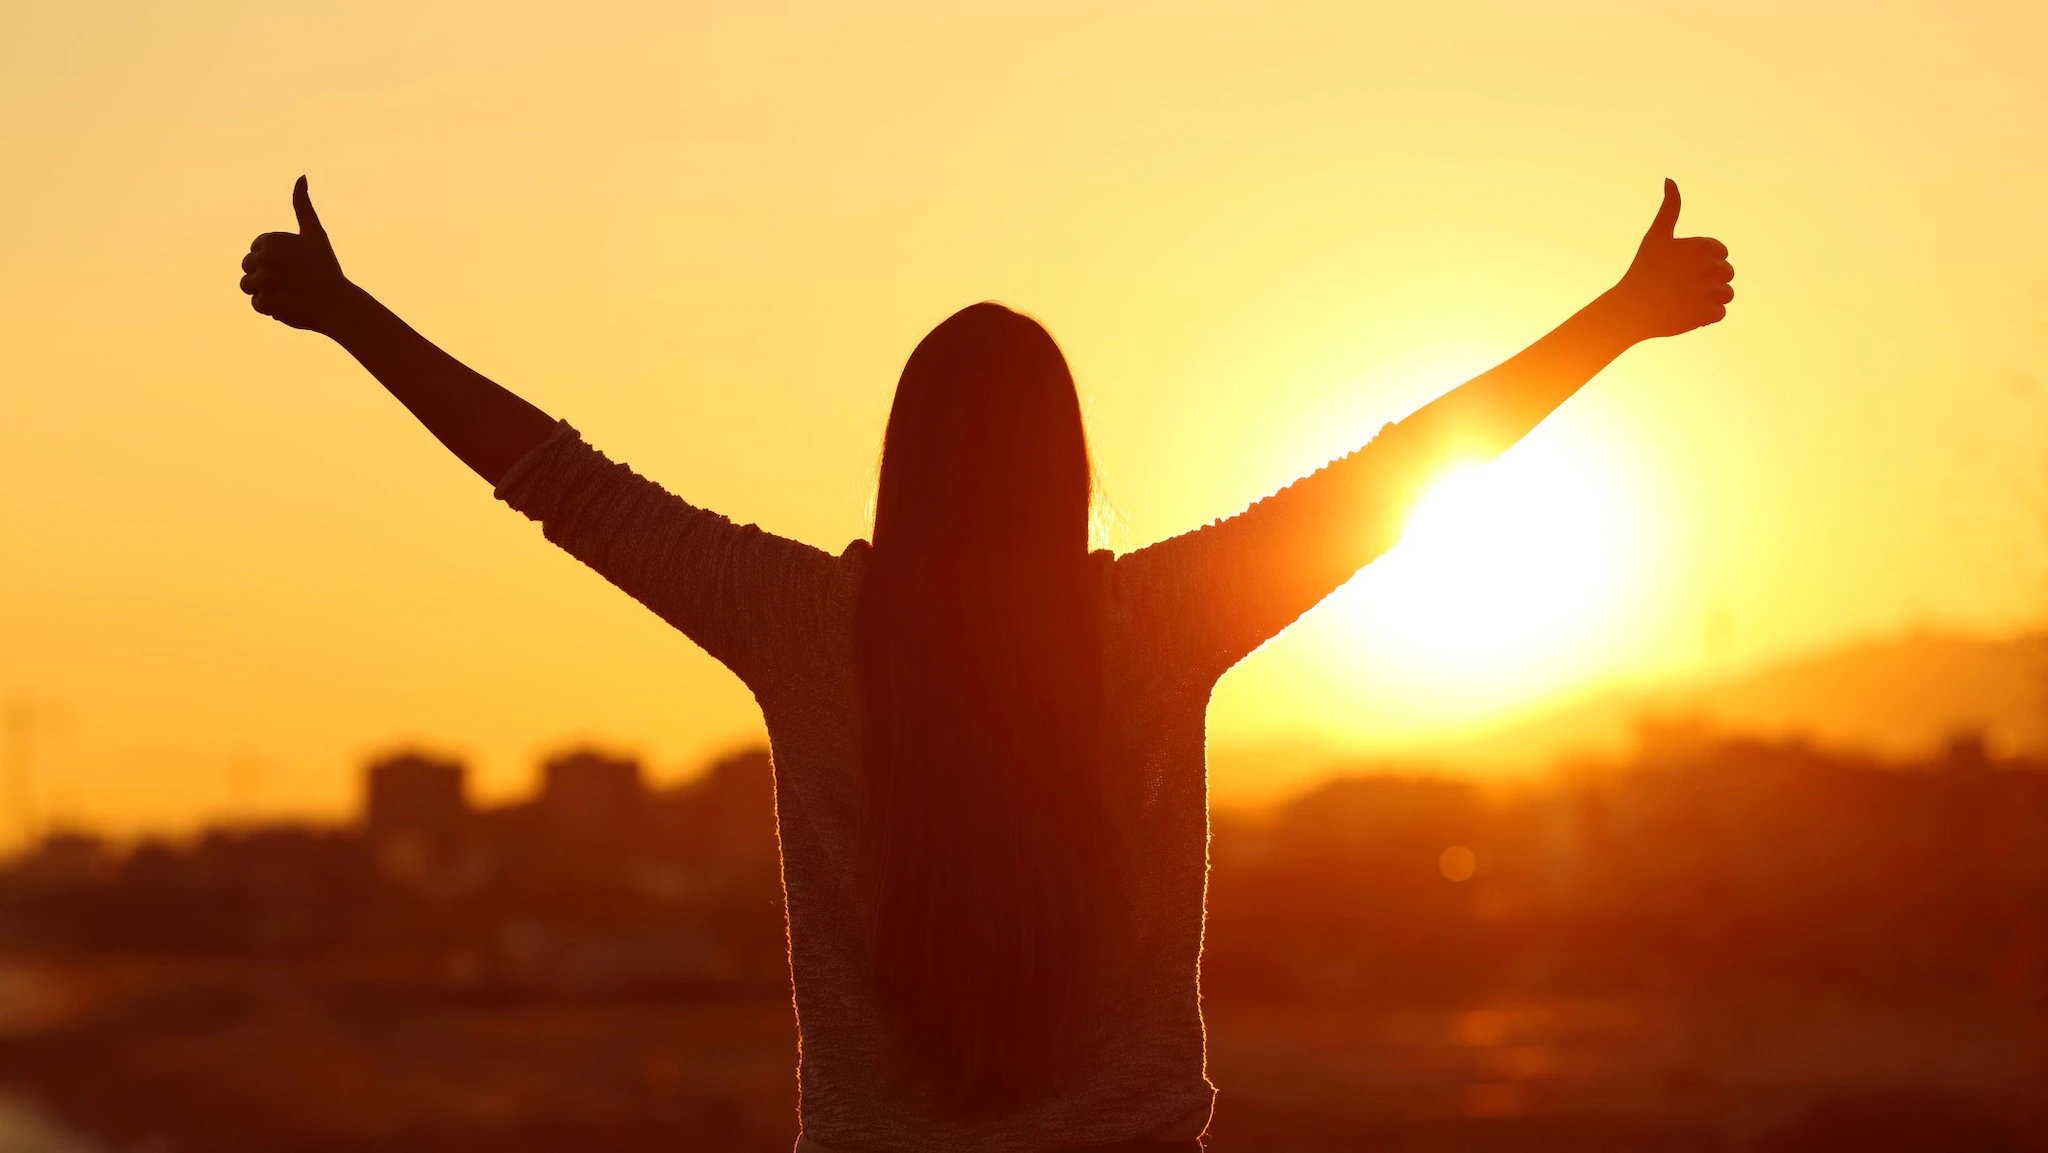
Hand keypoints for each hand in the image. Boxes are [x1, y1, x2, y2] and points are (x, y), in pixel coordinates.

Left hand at [240, 176, 350, 333]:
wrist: (340, 304)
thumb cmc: (326, 268)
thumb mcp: (315, 234)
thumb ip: (302, 206)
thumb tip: (301, 176)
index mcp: (272, 240)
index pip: (255, 250)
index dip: (273, 259)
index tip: (293, 264)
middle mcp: (265, 258)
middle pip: (248, 267)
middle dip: (266, 275)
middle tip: (292, 281)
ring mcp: (264, 281)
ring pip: (248, 286)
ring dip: (265, 291)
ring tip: (289, 293)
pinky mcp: (265, 302)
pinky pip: (257, 305)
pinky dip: (272, 308)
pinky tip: (291, 305)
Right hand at [1606, 179, 1733, 340]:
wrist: (1630, 308)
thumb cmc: (1643, 270)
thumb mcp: (1656, 236)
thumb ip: (1670, 208)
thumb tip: (1670, 179)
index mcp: (1701, 245)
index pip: (1722, 253)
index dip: (1704, 262)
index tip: (1683, 269)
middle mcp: (1709, 266)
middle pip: (1727, 274)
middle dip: (1709, 281)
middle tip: (1681, 287)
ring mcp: (1709, 291)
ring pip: (1726, 294)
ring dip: (1710, 299)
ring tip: (1685, 300)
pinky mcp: (1707, 313)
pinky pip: (1720, 313)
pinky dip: (1706, 316)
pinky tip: (1685, 312)